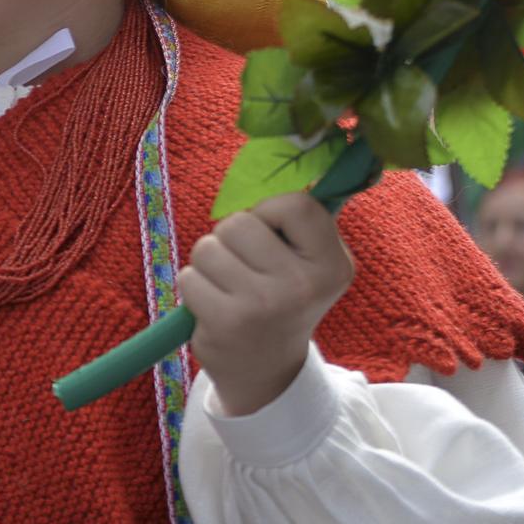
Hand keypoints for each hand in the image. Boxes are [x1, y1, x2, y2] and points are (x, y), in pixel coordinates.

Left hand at [179, 192, 354, 416]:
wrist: (267, 373)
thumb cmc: (282, 299)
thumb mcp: (309, 263)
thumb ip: (299, 219)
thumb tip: (288, 151)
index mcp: (333, 265)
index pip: (295, 204)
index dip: (269, 212)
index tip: (270, 237)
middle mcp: (304, 285)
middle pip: (239, 222)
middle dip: (230, 239)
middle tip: (245, 270)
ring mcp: (264, 305)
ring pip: (208, 247)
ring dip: (209, 264)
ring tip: (229, 289)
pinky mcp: (227, 322)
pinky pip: (189, 276)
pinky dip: (194, 288)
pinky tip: (214, 308)